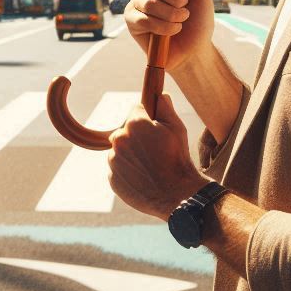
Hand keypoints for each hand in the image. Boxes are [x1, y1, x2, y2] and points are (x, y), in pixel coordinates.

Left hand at [107, 92, 209, 219]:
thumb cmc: (177, 158)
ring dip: (131, 154)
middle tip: (154, 149)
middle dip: (137, 136)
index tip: (155, 129)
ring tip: (150, 165)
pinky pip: (118, 169)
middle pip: (125, 131)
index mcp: (134, 124)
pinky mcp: (113, 179)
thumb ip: (165, 107)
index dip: (147, 119)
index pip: (136, 110)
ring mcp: (114, 161)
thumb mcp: (177, 127)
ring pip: (121, 151)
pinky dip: (128, 171)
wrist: (176, 195)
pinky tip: (144, 177)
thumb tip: (159, 95)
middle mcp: (119, 140)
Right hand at [125, 0, 213, 71]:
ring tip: (180, 23)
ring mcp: (138, 4)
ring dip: (170, 15)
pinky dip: (160, 27)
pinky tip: (169, 33)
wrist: (194, 52)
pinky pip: (142, 19)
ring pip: (148, 2)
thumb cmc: (198, 24)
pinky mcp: (132, 21)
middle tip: (185, 8)